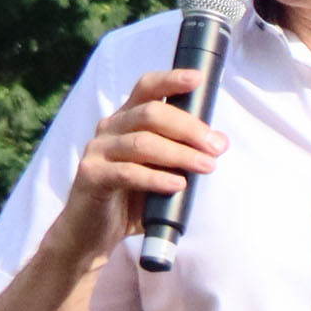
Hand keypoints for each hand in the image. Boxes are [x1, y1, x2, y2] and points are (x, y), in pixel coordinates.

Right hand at [60, 68, 222, 267]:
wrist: (93, 231)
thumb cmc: (133, 197)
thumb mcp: (163, 170)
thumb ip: (185, 153)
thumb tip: (220, 141)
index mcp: (127, 120)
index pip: (146, 88)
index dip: (171, 80)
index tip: (199, 79)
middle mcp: (109, 129)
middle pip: (150, 114)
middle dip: (189, 128)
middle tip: (216, 146)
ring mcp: (97, 151)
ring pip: (141, 143)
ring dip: (179, 154)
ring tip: (207, 167)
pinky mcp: (90, 176)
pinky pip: (127, 173)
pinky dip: (156, 178)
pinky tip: (178, 185)